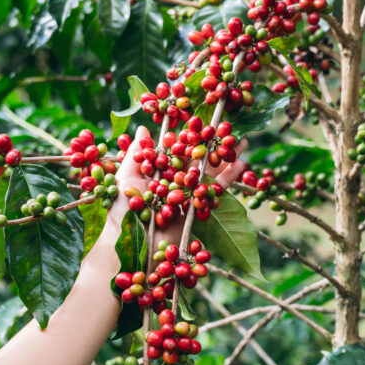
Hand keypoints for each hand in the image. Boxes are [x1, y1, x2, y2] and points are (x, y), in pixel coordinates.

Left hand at [109, 125, 246, 245]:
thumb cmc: (123, 212)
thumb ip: (137, 153)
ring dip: (225, 157)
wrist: (134, 245)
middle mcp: (173, 182)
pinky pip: (215, 191)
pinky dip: (229, 178)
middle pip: (196, 158)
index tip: (203, 119)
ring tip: (241, 141)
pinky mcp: (198, 209)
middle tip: (228, 125)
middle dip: (212, 143)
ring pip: (208, 172)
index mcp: (156, 172)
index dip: (189, 134)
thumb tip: (143, 127)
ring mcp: (186, 195)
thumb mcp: (125, 178)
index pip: (175, 149)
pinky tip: (242, 164)